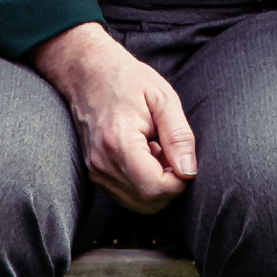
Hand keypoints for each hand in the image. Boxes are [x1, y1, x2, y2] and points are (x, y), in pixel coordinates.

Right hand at [28, 22, 196, 213]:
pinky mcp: (95, 173)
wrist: (87, 72)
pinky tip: (145, 156)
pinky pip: (127, 195)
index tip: (184, 161)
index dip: (179, 182)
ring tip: (157, 152)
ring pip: (138, 203)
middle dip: (170, 186)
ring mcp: (95, 171)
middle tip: (172, 154)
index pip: (154, 188)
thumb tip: (189, 171)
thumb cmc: (127, 80)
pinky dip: (143, 184)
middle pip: (148, 202)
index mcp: (119, 142)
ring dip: (157, 185)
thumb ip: (178, 136)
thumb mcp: (162, 98)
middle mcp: (102, 163)